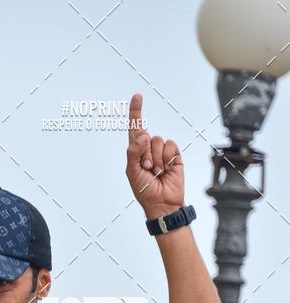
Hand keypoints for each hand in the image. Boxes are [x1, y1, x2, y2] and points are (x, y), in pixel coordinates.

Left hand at [125, 92, 184, 219]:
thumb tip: (143, 135)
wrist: (162, 203)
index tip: (137, 96)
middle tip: (147, 169)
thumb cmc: (144, 190)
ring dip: (157, 158)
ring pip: (159, 141)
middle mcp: (148, 149)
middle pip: (147, 136)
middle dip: (145, 154)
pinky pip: (170, 146)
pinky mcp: (174, 155)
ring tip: (157, 172)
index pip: (136, 128)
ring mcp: (162, 152)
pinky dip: (167, 158)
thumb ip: (133, 152)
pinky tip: (166, 170)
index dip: (136, 112)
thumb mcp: (132, 172)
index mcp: (136, 151)